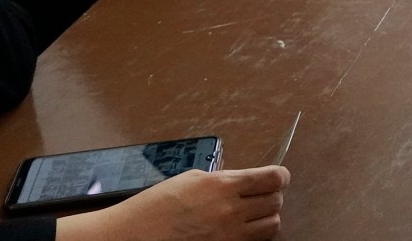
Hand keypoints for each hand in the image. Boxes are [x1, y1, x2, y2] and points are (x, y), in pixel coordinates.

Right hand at [59, 166, 287, 240]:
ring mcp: (228, 236)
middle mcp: (230, 211)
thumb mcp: (190, 181)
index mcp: (221, 185)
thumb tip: (244, 182)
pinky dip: (253, 238)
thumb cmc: (155, 206)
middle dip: (271, 197)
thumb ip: (221, 180)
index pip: (272, 178)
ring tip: (250, 217)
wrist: (131, 236)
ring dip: (266, 219)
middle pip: (276, 202)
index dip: (279, 177)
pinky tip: (239, 232)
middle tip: (259, 197)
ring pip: (272, 226)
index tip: (277, 178)